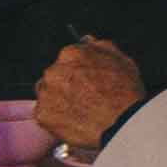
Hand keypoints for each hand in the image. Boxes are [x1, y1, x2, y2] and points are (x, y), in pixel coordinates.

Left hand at [31, 36, 143, 161]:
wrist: (121, 124)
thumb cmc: (125, 94)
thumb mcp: (123, 61)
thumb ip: (100, 47)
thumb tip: (87, 41)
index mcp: (71, 54)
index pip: (67, 57)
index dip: (78, 69)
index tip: (85, 79)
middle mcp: (54, 71)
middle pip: (54, 75)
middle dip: (66, 84)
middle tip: (84, 96)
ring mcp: (46, 94)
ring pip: (47, 94)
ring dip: (58, 99)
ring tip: (79, 110)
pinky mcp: (42, 115)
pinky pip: (44, 114)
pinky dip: (56, 118)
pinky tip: (74, 120)